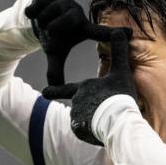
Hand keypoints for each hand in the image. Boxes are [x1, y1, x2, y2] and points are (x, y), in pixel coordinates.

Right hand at [25, 0, 114, 86]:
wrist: (35, 19)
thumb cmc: (51, 37)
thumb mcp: (54, 54)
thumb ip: (56, 71)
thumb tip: (53, 90)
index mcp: (82, 28)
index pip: (99, 32)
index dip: (113, 34)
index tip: (130, 33)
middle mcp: (77, 13)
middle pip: (63, 22)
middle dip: (52, 29)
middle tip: (50, 31)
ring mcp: (66, 0)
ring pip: (49, 13)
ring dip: (41, 21)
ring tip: (43, 22)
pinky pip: (39, 4)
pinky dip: (32, 11)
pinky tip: (35, 12)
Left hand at [43, 29, 136, 145]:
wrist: (116, 120)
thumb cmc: (118, 95)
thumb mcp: (121, 72)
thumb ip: (119, 52)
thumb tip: (120, 31)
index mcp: (83, 88)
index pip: (66, 89)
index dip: (55, 90)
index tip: (44, 92)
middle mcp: (76, 102)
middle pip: (80, 107)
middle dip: (86, 111)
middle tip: (94, 115)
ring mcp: (76, 117)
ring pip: (83, 121)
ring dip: (92, 123)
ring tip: (105, 123)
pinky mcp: (80, 131)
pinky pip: (85, 133)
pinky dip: (92, 133)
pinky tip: (103, 133)